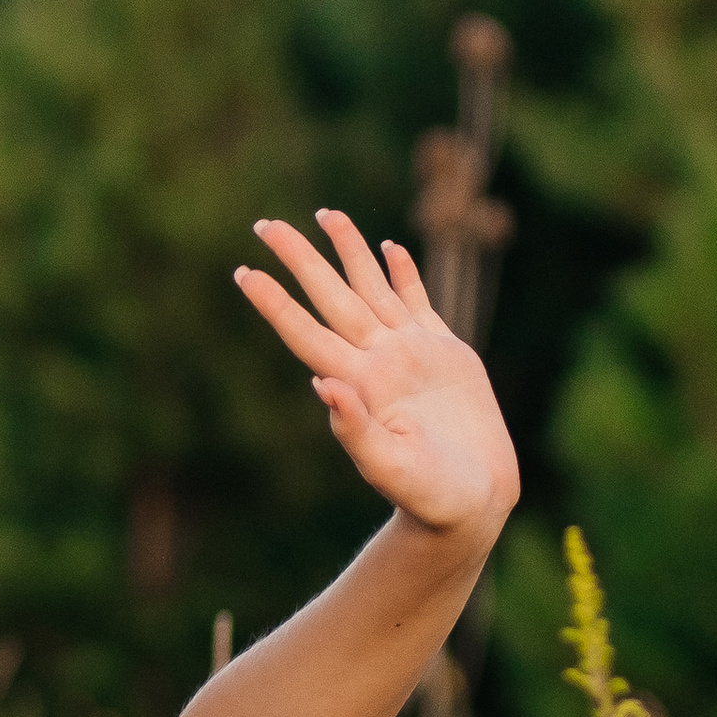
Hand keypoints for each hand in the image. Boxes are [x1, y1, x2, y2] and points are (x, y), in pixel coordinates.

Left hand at [235, 211, 518, 538]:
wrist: (473, 502)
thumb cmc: (429, 496)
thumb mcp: (391, 468)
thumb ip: (356, 430)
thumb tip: (322, 385)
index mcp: (358, 384)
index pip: (305, 332)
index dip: (275, 303)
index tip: (243, 273)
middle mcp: (376, 361)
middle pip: (330, 296)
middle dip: (299, 259)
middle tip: (265, 224)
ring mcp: (409, 354)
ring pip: (371, 288)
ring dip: (349, 251)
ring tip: (326, 214)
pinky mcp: (445, 354)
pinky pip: (418, 301)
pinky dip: (403, 272)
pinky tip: (389, 246)